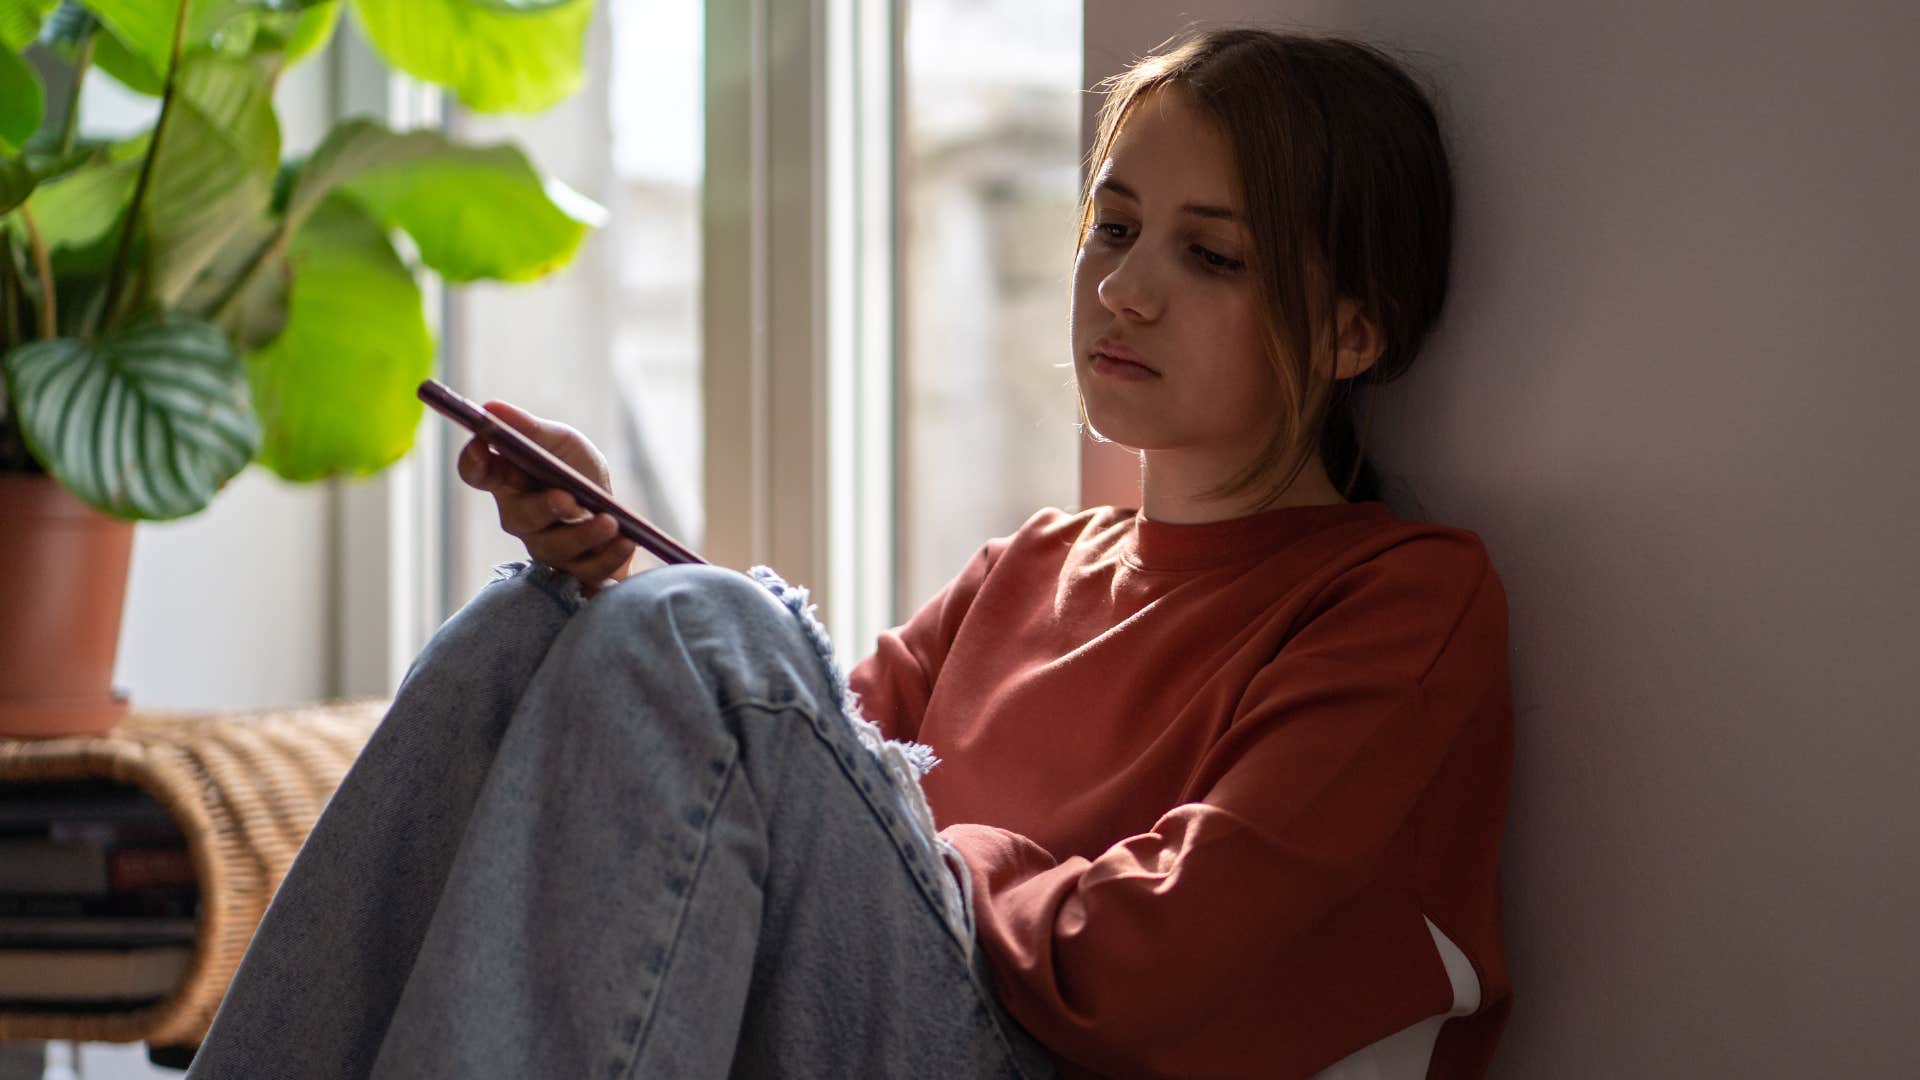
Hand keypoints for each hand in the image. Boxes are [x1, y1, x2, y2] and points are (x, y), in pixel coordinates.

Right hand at [455, 400, 637, 598]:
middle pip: (520, 516)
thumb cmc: (578, 472)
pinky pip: (587, 571)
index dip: (473, 460)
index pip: (477, 472)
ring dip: (583, 534)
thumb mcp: (561, 442)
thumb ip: (531, 429)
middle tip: (566, 498)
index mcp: (509, 479)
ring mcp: (545, 547)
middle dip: (543, 507)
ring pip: (555, 547)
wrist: (617, 514)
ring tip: (610, 522)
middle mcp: (520, 516)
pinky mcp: (574, 571)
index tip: (481, 442)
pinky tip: (627, 540)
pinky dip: (609, 556)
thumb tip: (490, 408)